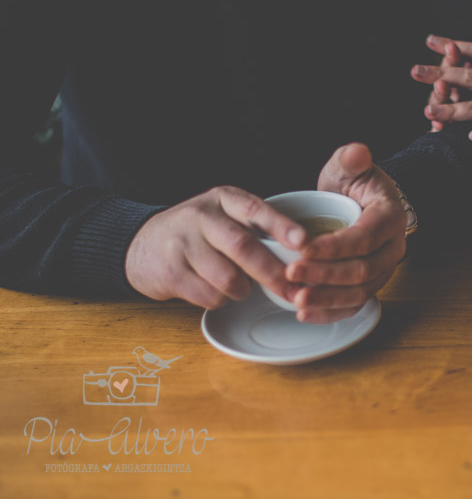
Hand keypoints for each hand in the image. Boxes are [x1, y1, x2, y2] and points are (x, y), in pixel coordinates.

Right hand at [126, 186, 306, 310]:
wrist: (141, 245)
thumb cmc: (199, 233)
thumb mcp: (224, 215)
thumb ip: (256, 226)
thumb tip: (303, 254)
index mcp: (223, 199)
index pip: (255, 210)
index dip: (281, 226)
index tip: (303, 242)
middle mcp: (201, 216)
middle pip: (243, 247)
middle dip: (273, 273)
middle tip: (293, 290)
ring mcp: (182, 243)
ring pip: (228, 277)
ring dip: (243, 290)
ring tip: (241, 286)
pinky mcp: (171, 272)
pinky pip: (209, 296)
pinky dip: (221, 300)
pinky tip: (216, 290)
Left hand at [284, 143, 405, 322]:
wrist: (364, 202)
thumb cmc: (356, 184)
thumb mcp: (350, 166)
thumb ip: (351, 159)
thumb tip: (358, 152)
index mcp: (389, 217)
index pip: (364, 237)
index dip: (335, 246)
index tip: (304, 249)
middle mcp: (393, 248)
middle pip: (362, 270)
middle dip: (325, 275)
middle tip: (292, 275)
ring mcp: (383, 270)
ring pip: (359, 292)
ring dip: (327, 300)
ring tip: (297, 300)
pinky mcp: (370, 285)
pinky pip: (354, 305)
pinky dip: (330, 313)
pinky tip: (305, 314)